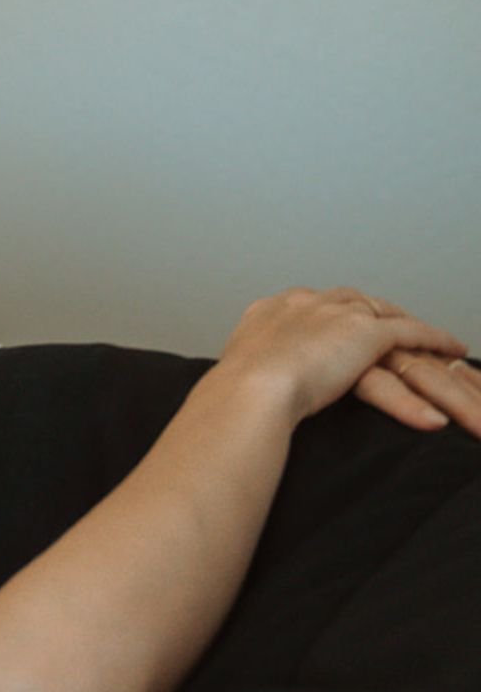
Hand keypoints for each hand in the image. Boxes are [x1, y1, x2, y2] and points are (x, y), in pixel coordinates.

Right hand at [217, 285, 470, 427]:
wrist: (252, 388)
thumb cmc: (238, 391)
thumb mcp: (239, 371)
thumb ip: (252, 367)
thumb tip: (247, 380)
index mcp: (270, 309)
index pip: (309, 304)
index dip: (330, 314)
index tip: (339, 326)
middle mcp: (304, 302)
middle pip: (349, 300)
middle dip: (370, 311)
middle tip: (386, 326)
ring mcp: (336, 313)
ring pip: (383, 313)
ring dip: (405, 324)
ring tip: (424, 337)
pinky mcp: (367, 333)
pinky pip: (412, 332)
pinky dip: (435, 338)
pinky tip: (453, 347)